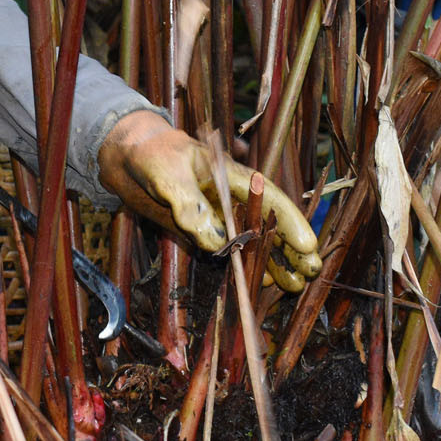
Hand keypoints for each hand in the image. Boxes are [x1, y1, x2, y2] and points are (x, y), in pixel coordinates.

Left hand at [97, 110, 321, 290]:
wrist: (128, 157)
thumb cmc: (152, 155)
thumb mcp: (167, 175)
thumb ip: (189, 205)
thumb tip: (213, 241)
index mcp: (230, 177)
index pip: (268, 199)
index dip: (289, 222)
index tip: (308, 245)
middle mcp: (231, 199)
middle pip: (268, 223)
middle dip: (291, 247)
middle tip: (312, 272)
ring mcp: (220, 217)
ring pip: (254, 241)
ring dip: (275, 262)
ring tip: (295, 285)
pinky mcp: (205, 231)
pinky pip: (232, 251)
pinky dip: (249, 265)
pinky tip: (265, 282)